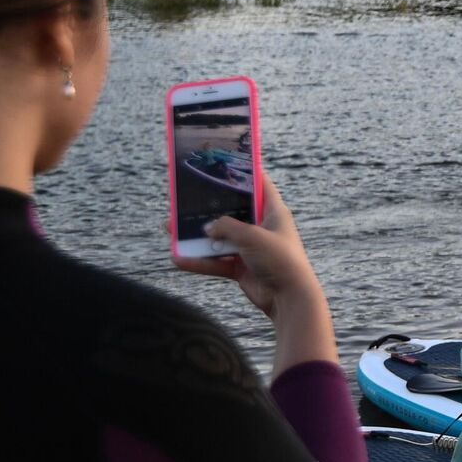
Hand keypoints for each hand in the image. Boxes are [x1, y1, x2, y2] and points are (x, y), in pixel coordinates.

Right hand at [173, 175, 318, 318]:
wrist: (289, 299)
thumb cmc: (279, 260)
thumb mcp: (251, 236)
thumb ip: (226, 227)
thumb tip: (207, 227)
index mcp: (273, 212)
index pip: (259, 184)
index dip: (244, 172)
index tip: (224, 162)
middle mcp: (262, 227)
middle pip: (231, 212)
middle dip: (208, 208)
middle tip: (185, 200)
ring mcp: (251, 248)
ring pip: (219, 238)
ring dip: (197, 236)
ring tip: (172, 229)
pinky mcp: (242, 267)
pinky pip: (216, 261)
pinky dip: (200, 261)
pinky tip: (179, 259)